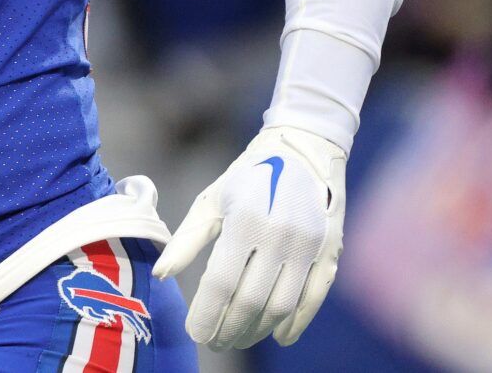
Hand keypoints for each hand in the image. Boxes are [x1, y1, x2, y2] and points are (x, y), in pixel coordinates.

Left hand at [152, 125, 345, 349]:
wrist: (304, 147)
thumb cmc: (248, 176)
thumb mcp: (212, 200)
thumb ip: (187, 240)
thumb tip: (161, 275)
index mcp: (245, 221)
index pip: (221, 283)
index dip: (207, 314)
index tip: (195, 333)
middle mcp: (279, 236)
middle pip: (251, 301)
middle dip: (230, 329)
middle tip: (215, 344)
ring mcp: (309, 246)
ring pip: (281, 306)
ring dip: (258, 330)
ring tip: (239, 339)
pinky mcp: (330, 252)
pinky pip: (313, 299)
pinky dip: (296, 323)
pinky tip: (279, 336)